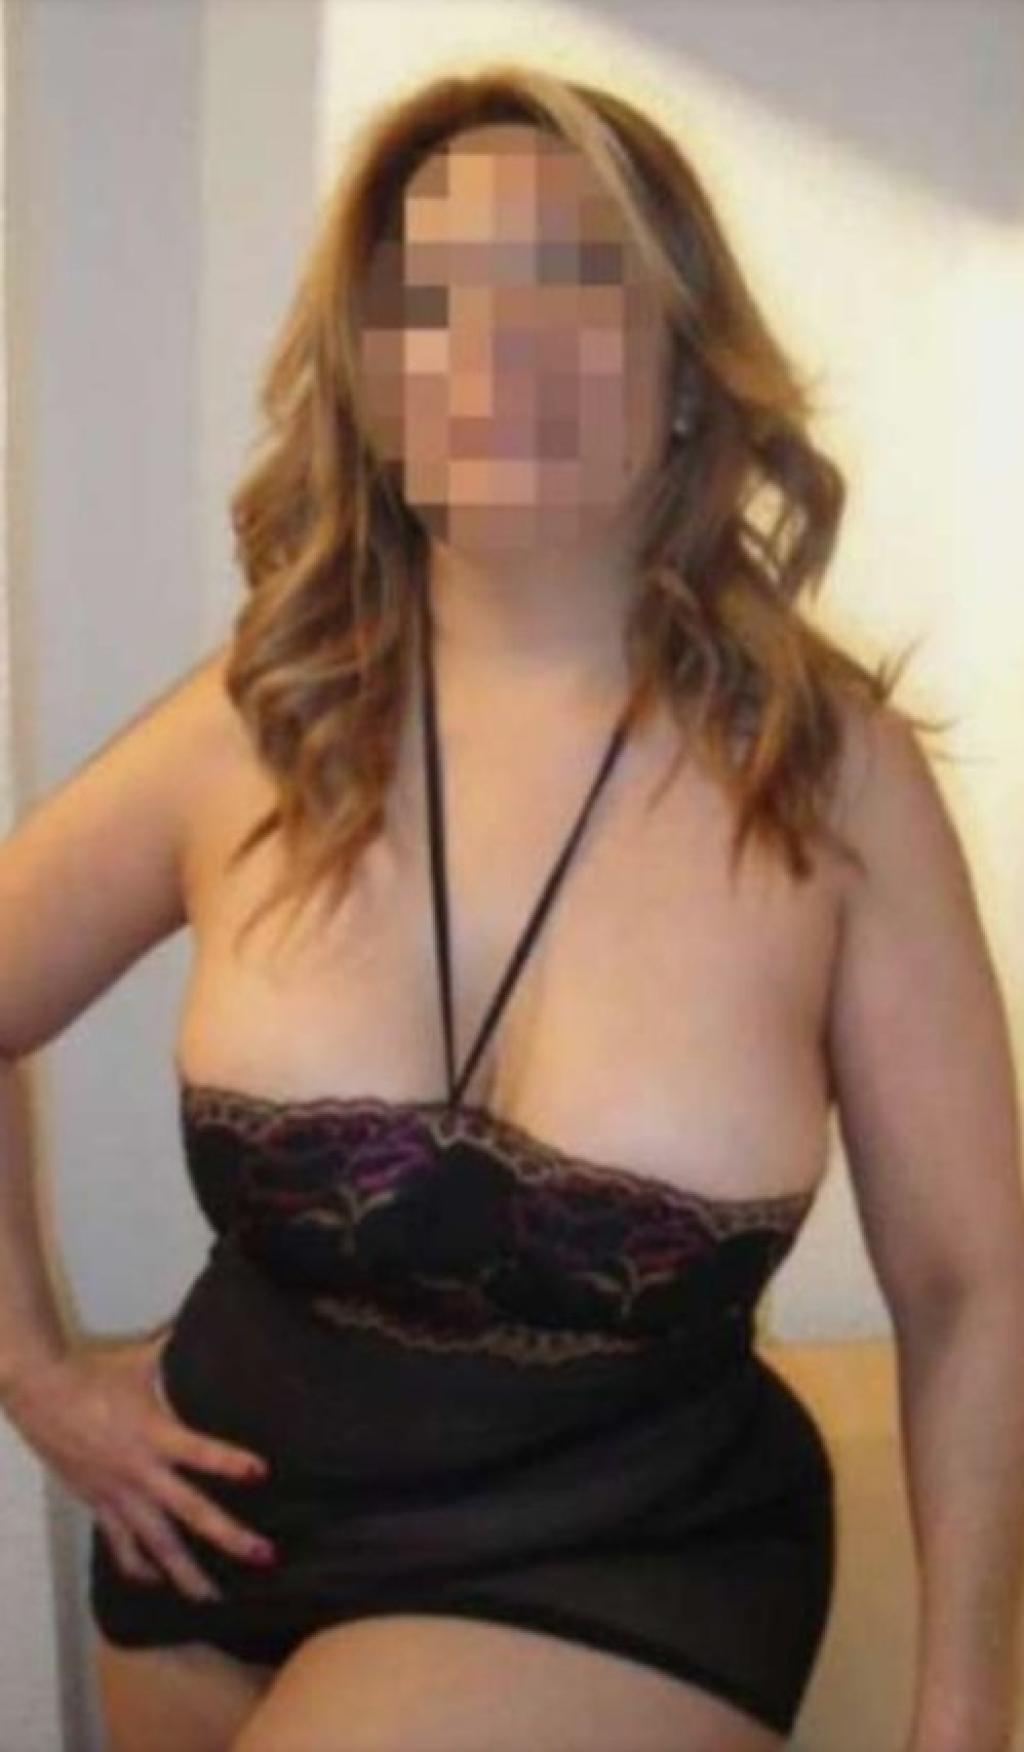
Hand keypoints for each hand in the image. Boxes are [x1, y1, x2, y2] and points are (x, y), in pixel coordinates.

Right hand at [4, 1334, 275, 1601]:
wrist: (41, 1394)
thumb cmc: (96, 1373)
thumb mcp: (143, 1361)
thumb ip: (179, 1352)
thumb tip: (211, 1326)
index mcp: (154, 1434)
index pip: (199, 1452)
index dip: (229, 1462)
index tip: (262, 1472)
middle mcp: (140, 1472)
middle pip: (190, 1513)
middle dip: (229, 1536)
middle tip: (264, 1555)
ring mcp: (118, 1495)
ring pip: (157, 1546)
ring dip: (187, 1573)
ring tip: (212, 1598)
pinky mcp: (98, 1506)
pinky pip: (121, 1546)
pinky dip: (139, 1567)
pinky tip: (157, 1581)